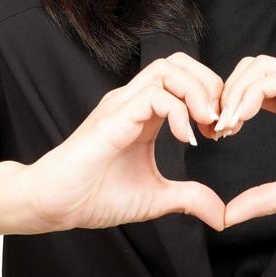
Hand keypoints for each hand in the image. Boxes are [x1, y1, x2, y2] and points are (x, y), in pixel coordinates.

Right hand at [23, 53, 228, 232]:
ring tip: (205, 125)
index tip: (220, 132)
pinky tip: (185, 139)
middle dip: (210, 85)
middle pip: (179, 61)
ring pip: (168, 68)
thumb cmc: (94, 196)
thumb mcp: (155, 198)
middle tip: (218, 123)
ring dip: (197, 92)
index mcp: (143, 113)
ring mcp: (122, 105)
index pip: (184, 77)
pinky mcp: (114, 117)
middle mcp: (133, 101)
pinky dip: (179, 112)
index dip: (211, 97)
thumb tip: (220, 215)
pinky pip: (154, 95)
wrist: (55, 204)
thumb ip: (188, 199)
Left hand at [214, 55, 275, 227]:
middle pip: (247, 70)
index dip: (225, 108)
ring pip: (258, 66)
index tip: (212, 136)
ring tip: (224, 124)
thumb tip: (228, 217)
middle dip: (223, 94)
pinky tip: (241, 118)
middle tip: (212, 127)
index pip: (248, 91)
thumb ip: (264, 199)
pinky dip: (252, 93)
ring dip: (234, 92)